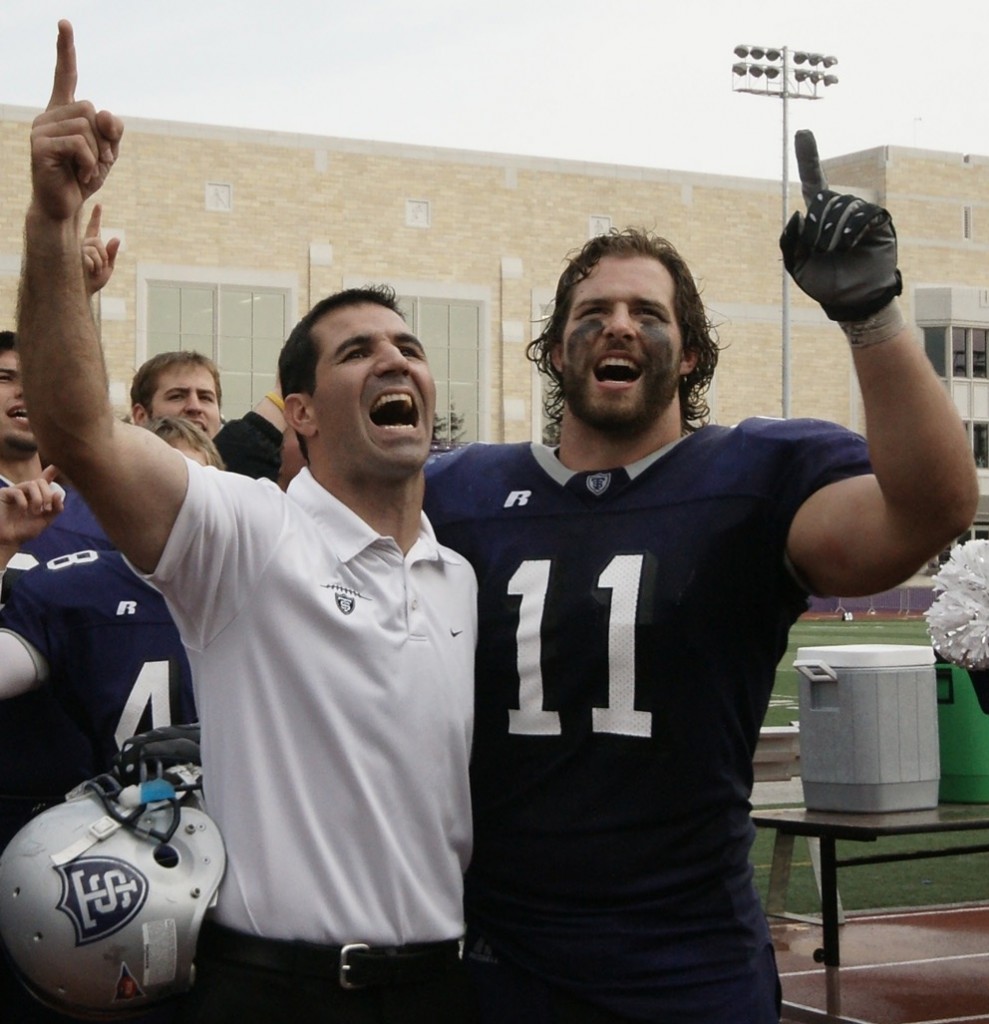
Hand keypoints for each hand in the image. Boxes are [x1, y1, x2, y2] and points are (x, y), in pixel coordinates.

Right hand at [0, 466, 64, 563]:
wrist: (7, 540)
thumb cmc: (24, 530)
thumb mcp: (45, 521)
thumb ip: (55, 509)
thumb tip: (58, 493)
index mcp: (37, 496)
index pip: (44, 480)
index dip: (51, 472)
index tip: (57, 466)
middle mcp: (26, 491)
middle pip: (41, 481)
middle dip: (48, 495)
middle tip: (46, 509)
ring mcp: (15, 491)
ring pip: (32, 484)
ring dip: (38, 498)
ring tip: (36, 512)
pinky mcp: (4, 494)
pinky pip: (17, 491)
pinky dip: (24, 501)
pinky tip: (23, 510)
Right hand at [29, 20, 122, 222]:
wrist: (64, 205)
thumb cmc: (83, 178)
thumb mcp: (107, 152)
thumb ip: (111, 131)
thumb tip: (103, 113)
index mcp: (63, 112)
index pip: (64, 76)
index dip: (65, 50)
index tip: (64, 23)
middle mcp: (48, 115)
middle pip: (90, 108)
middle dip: (104, 138)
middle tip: (97, 161)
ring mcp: (41, 129)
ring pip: (86, 127)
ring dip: (97, 154)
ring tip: (86, 171)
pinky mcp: (40, 145)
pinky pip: (80, 144)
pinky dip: (90, 164)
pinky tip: (82, 177)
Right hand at [81, 204, 120, 294]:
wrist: (81, 292)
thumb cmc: (93, 281)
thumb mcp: (107, 268)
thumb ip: (111, 254)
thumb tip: (117, 238)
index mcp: (90, 245)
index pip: (94, 228)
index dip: (96, 217)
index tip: (98, 205)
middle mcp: (82, 244)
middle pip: (98, 242)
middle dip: (104, 257)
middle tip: (99, 268)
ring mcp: (76, 249)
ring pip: (95, 250)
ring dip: (99, 263)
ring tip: (92, 271)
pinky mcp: (72, 255)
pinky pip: (90, 256)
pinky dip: (94, 266)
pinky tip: (87, 271)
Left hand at [779, 130, 900, 321]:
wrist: (853, 299)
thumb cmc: (824, 283)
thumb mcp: (797, 267)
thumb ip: (790, 242)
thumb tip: (799, 213)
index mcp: (817, 217)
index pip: (813, 181)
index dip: (808, 157)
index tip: (802, 132)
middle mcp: (839, 210)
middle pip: (824, 199)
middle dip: (819, 227)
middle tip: (823, 250)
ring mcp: (860, 213)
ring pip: (843, 206)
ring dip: (835, 232)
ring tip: (837, 251)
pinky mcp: (878, 220)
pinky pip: (864, 214)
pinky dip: (853, 230)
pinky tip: (851, 245)